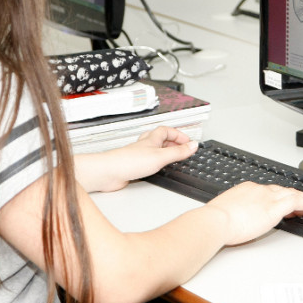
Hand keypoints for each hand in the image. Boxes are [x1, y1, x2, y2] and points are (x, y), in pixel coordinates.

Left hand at [74, 126, 197, 192]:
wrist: (109, 172)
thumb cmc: (129, 161)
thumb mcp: (161, 157)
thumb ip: (178, 152)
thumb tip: (193, 145)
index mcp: (151, 139)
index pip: (167, 130)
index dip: (178, 134)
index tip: (188, 141)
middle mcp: (144, 145)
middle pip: (159, 138)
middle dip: (172, 141)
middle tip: (182, 148)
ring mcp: (138, 155)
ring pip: (152, 149)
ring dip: (163, 150)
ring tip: (171, 156)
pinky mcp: (133, 166)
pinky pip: (147, 161)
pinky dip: (154, 162)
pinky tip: (156, 168)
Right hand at [206, 181, 302, 245]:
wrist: (216, 221)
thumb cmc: (216, 220)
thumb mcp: (226, 211)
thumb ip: (236, 211)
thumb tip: (237, 218)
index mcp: (246, 189)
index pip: (268, 191)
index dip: (278, 196)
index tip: (282, 202)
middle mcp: (258, 190)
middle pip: (282, 190)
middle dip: (293, 196)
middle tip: (302, 203)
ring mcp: (267, 197)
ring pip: (292, 193)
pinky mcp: (274, 207)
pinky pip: (297, 201)